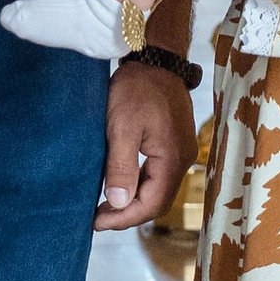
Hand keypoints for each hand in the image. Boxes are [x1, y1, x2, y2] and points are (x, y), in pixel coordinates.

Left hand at [97, 59, 193, 229]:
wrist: (155, 57)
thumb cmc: (137, 88)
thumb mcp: (122, 128)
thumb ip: (121, 168)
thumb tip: (118, 203)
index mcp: (172, 160)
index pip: (151, 204)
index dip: (123, 218)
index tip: (96, 223)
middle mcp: (183, 159)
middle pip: (157, 201)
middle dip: (128, 214)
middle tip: (98, 219)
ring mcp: (180, 150)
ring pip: (158, 189)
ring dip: (133, 201)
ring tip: (105, 206)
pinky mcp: (174, 142)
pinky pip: (158, 174)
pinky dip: (139, 185)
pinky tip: (121, 184)